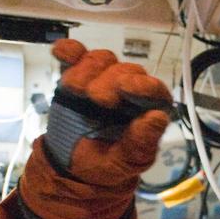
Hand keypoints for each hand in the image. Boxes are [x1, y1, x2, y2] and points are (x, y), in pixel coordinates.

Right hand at [42, 40, 173, 190]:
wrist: (73, 166)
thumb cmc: (106, 164)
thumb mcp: (124, 162)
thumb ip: (141, 141)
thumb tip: (159, 117)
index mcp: (148, 111)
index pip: (155, 91)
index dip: (144, 86)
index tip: (127, 87)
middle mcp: (129, 91)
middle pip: (127, 71)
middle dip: (110, 81)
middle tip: (97, 99)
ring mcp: (103, 80)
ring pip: (103, 60)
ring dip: (87, 71)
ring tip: (75, 90)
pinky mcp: (79, 76)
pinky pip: (76, 56)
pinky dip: (69, 51)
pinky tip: (61, 53)